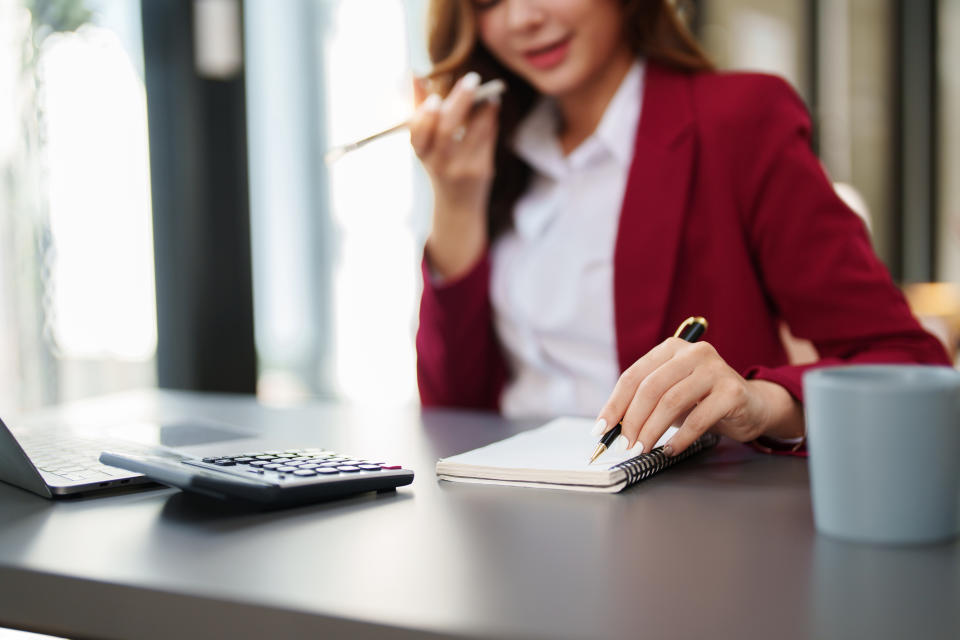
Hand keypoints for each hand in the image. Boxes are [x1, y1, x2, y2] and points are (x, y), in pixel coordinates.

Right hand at [410, 72, 499, 278]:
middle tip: (472, 79)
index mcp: (422, 153)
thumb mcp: (426, 143)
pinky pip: (488, 139)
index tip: (434, 98)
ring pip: (474, 133)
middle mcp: (439, 163)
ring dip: (483, 109)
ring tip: (489, 93)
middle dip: (459, 102)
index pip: (417, 134)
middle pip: (447, 131)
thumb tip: (412, 74)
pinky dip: (491, 119)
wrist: (458, 206)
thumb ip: (420, 109)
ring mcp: (461, 169)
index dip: (424, 116)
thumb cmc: (439, 165)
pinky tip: (492, 105)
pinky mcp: (481, 171)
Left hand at [594, 338, 802, 455]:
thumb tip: (612, 427)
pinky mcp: (732, 391)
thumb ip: (644, 404)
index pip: (633, 376)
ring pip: (671, 402)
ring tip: (642, 449)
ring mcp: (715, 369)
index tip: (601, 428)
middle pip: (650, 388)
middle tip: (624, 445)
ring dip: (652, 430)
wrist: (752, 405)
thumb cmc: (703, 401)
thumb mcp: (670, 396)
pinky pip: (698, 419)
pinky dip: (680, 438)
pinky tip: (669, 449)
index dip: (614, 404)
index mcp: (671, 348)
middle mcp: (693, 353)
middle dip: (632, 420)